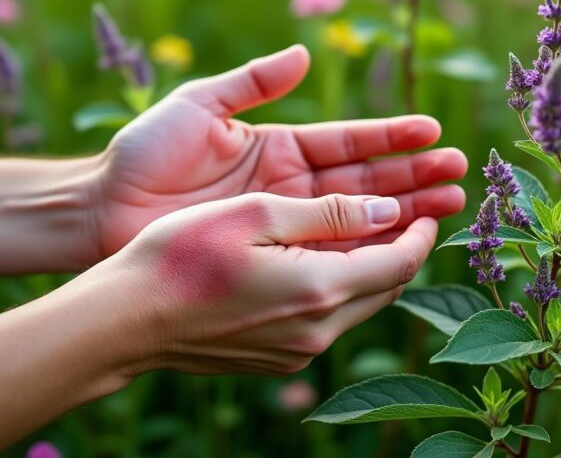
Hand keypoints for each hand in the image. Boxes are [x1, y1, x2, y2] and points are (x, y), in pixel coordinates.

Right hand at [87, 192, 439, 375]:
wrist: (128, 320)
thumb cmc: (183, 255)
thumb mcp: (256, 213)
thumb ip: (328, 213)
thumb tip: (388, 208)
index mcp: (320, 288)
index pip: (401, 261)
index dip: (422, 229)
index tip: (432, 203)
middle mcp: (319, 329)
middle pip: (388, 286)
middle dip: (407, 246)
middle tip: (416, 212)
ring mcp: (298, 350)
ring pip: (361, 304)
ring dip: (376, 267)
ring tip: (378, 232)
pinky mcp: (278, 358)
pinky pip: (330, 319)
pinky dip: (343, 287)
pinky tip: (328, 263)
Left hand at [91, 45, 466, 257]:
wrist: (103, 213)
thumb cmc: (143, 156)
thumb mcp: (198, 107)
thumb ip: (252, 83)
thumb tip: (306, 53)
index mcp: (278, 146)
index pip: (347, 142)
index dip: (390, 138)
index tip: (432, 134)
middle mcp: (289, 187)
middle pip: (363, 183)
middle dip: (412, 177)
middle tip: (459, 175)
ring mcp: (282, 224)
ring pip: (354, 220)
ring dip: (401, 213)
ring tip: (447, 207)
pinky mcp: (269, 257)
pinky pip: (324, 255)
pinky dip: (362, 251)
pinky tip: (400, 248)